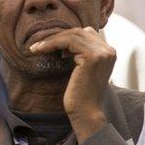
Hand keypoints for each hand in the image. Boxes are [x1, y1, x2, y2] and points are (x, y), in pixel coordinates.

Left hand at [30, 27, 115, 141]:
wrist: (85, 112)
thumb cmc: (79, 95)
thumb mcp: (80, 71)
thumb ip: (78, 56)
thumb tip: (64, 47)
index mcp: (108, 52)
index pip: (85, 33)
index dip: (65, 37)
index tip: (47, 45)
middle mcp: (109, 50)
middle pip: (79, 32)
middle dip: (56, 37)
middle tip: (37, 45)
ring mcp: (102, 53)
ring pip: (72, 35)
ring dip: (50, 40)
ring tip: (35, 48)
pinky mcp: (92, 57)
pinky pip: (67, 41)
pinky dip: (51, 44)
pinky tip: (40, 51)